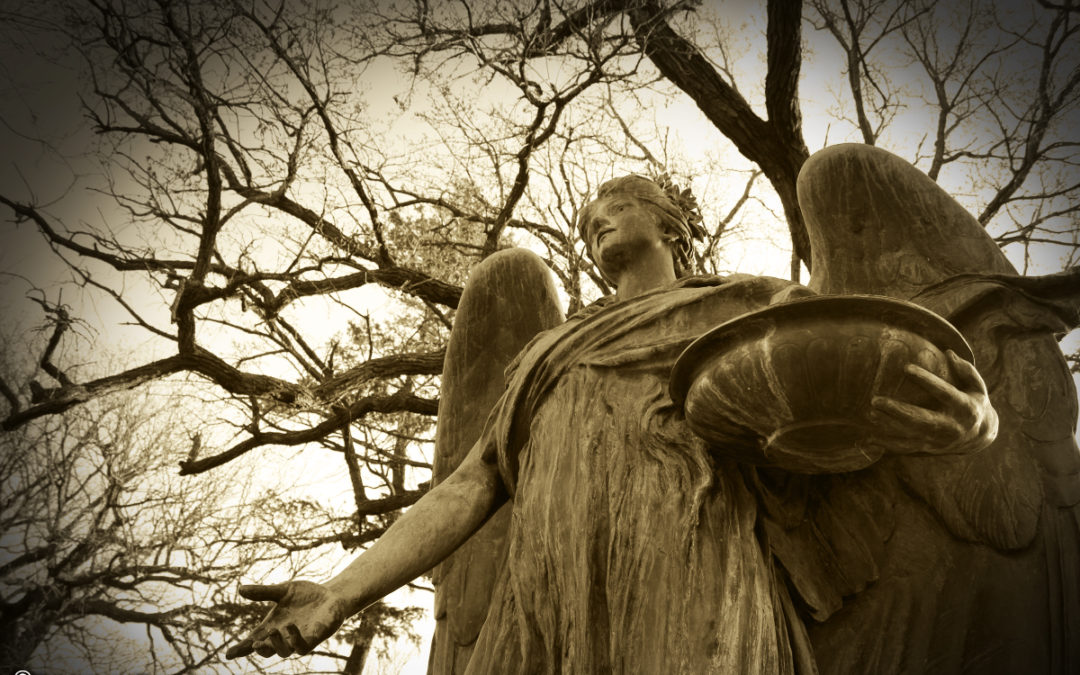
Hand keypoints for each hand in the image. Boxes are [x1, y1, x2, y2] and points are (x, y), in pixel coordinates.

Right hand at [225, 580, 348, 659]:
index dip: (240, 649)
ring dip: (276, 644)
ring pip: (284, 652)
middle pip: (266, 650)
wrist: (330, 594)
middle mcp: (283, 636)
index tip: (228, 654)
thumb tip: (240, 589)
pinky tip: (290, 627)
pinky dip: (294, 640)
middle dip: (259, 648)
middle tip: (254, 642)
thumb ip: (263, 592)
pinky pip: (302, 647)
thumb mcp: (282, 591)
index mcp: (272, 627)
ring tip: (274, 630)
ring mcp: (298, 639)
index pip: (253, 641)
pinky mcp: (314, 638)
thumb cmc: (305, 595)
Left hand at [870, 350, 997, 454]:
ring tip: (869, 413)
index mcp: (965, 408)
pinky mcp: (928, 448)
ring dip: (888, 426)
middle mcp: (951, 426)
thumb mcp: (977, 386)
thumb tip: (949, 353)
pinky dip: (887, 444)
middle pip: (922, 419)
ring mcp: (938, 440)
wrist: (980, 437)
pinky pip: (905, 448)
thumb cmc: (973, 402)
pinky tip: (868, 438)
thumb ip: (966, 370)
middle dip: (898, 411)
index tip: (906, 367)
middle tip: (875, 400)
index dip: (926, 380)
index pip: (944, 392)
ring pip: (911, 435)